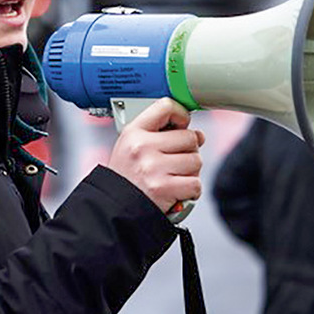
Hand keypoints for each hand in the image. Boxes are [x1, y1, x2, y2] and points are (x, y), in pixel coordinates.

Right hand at [107, 98, 204, 212]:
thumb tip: (199, 135)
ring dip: (190, 172)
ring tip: (172, 177)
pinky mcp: (163, 188)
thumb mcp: (133, 146)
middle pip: (189, 138)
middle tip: (173, 162)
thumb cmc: (127, 177)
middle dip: (188, 152)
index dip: (181, 115)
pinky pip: (195, 184)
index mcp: (134, 132)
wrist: (114, 207)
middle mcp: (142, 147)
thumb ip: (162, 135)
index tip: (180, 125)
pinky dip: (190, 190)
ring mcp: (153, 167)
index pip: (166, 106)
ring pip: (196, 161)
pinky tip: (175, 191)